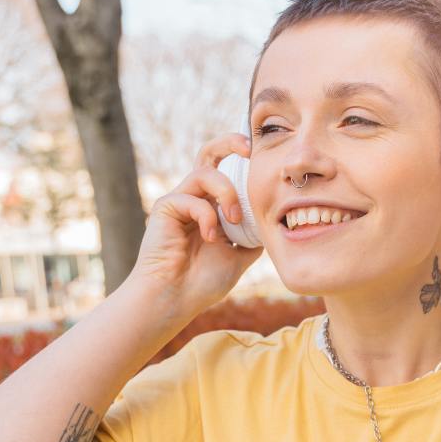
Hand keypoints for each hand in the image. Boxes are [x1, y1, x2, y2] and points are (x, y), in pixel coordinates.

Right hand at [127, 131, 262, 322]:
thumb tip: (274, 220)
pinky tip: (210, 238)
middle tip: (250, 148)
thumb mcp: (241, 255)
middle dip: (230, 142)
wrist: (176, 299)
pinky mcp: (166, 207)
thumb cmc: (203, 282)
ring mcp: (180, 201)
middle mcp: (196, 199)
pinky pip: (192, 198)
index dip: (243, 161)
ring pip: (205, 172)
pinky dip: (207, 216)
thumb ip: (254, 234)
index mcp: (213, 207)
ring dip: (227, 192)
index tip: (265, 158)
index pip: (228, 172)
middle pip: (209, 153)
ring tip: (234, 218)